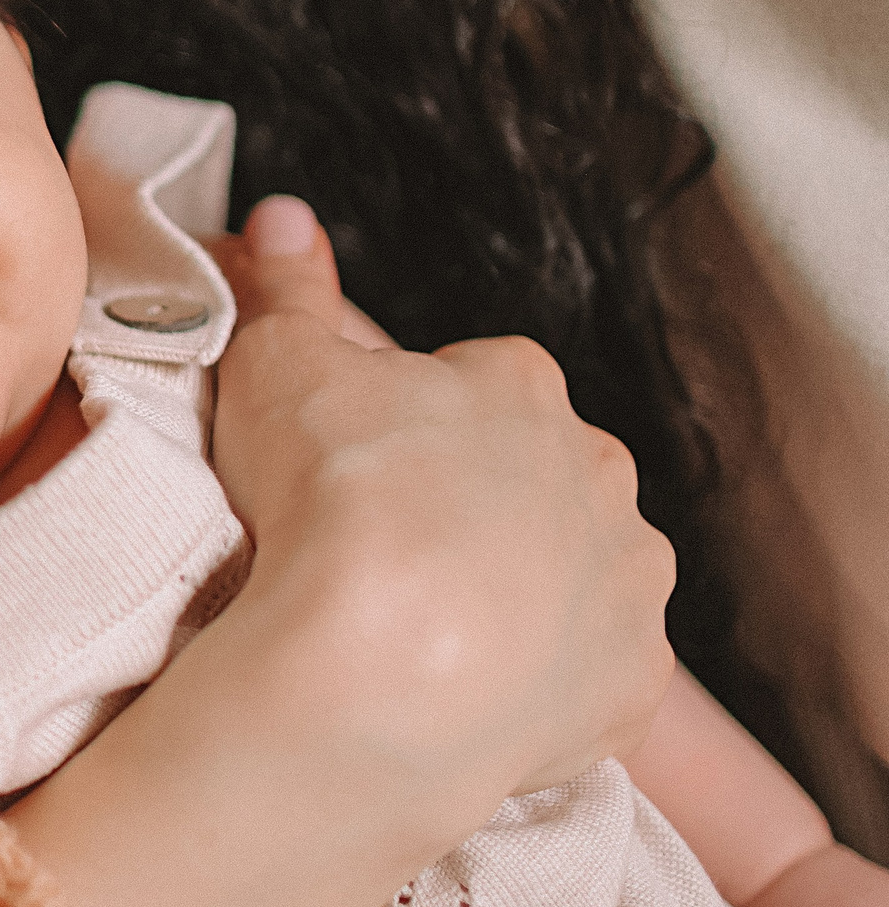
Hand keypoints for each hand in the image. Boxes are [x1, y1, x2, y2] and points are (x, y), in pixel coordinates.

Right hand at [210, 195, 676, 825]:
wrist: (375, 671)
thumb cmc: (324, 502)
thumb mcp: (274, 364)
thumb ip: (285, 287)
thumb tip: (284, 215)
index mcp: (520, 384)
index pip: (474, 383)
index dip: (406, 425)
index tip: (354, 469)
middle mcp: (599, 470)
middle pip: (536, 477)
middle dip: (475, 506)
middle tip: (382, 550)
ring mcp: (625, 578)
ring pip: (575, 573)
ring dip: (519, 593)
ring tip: (421, 631)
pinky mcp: (632, 678)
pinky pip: (591, 672)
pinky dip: (538, 682)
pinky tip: (463, 691)